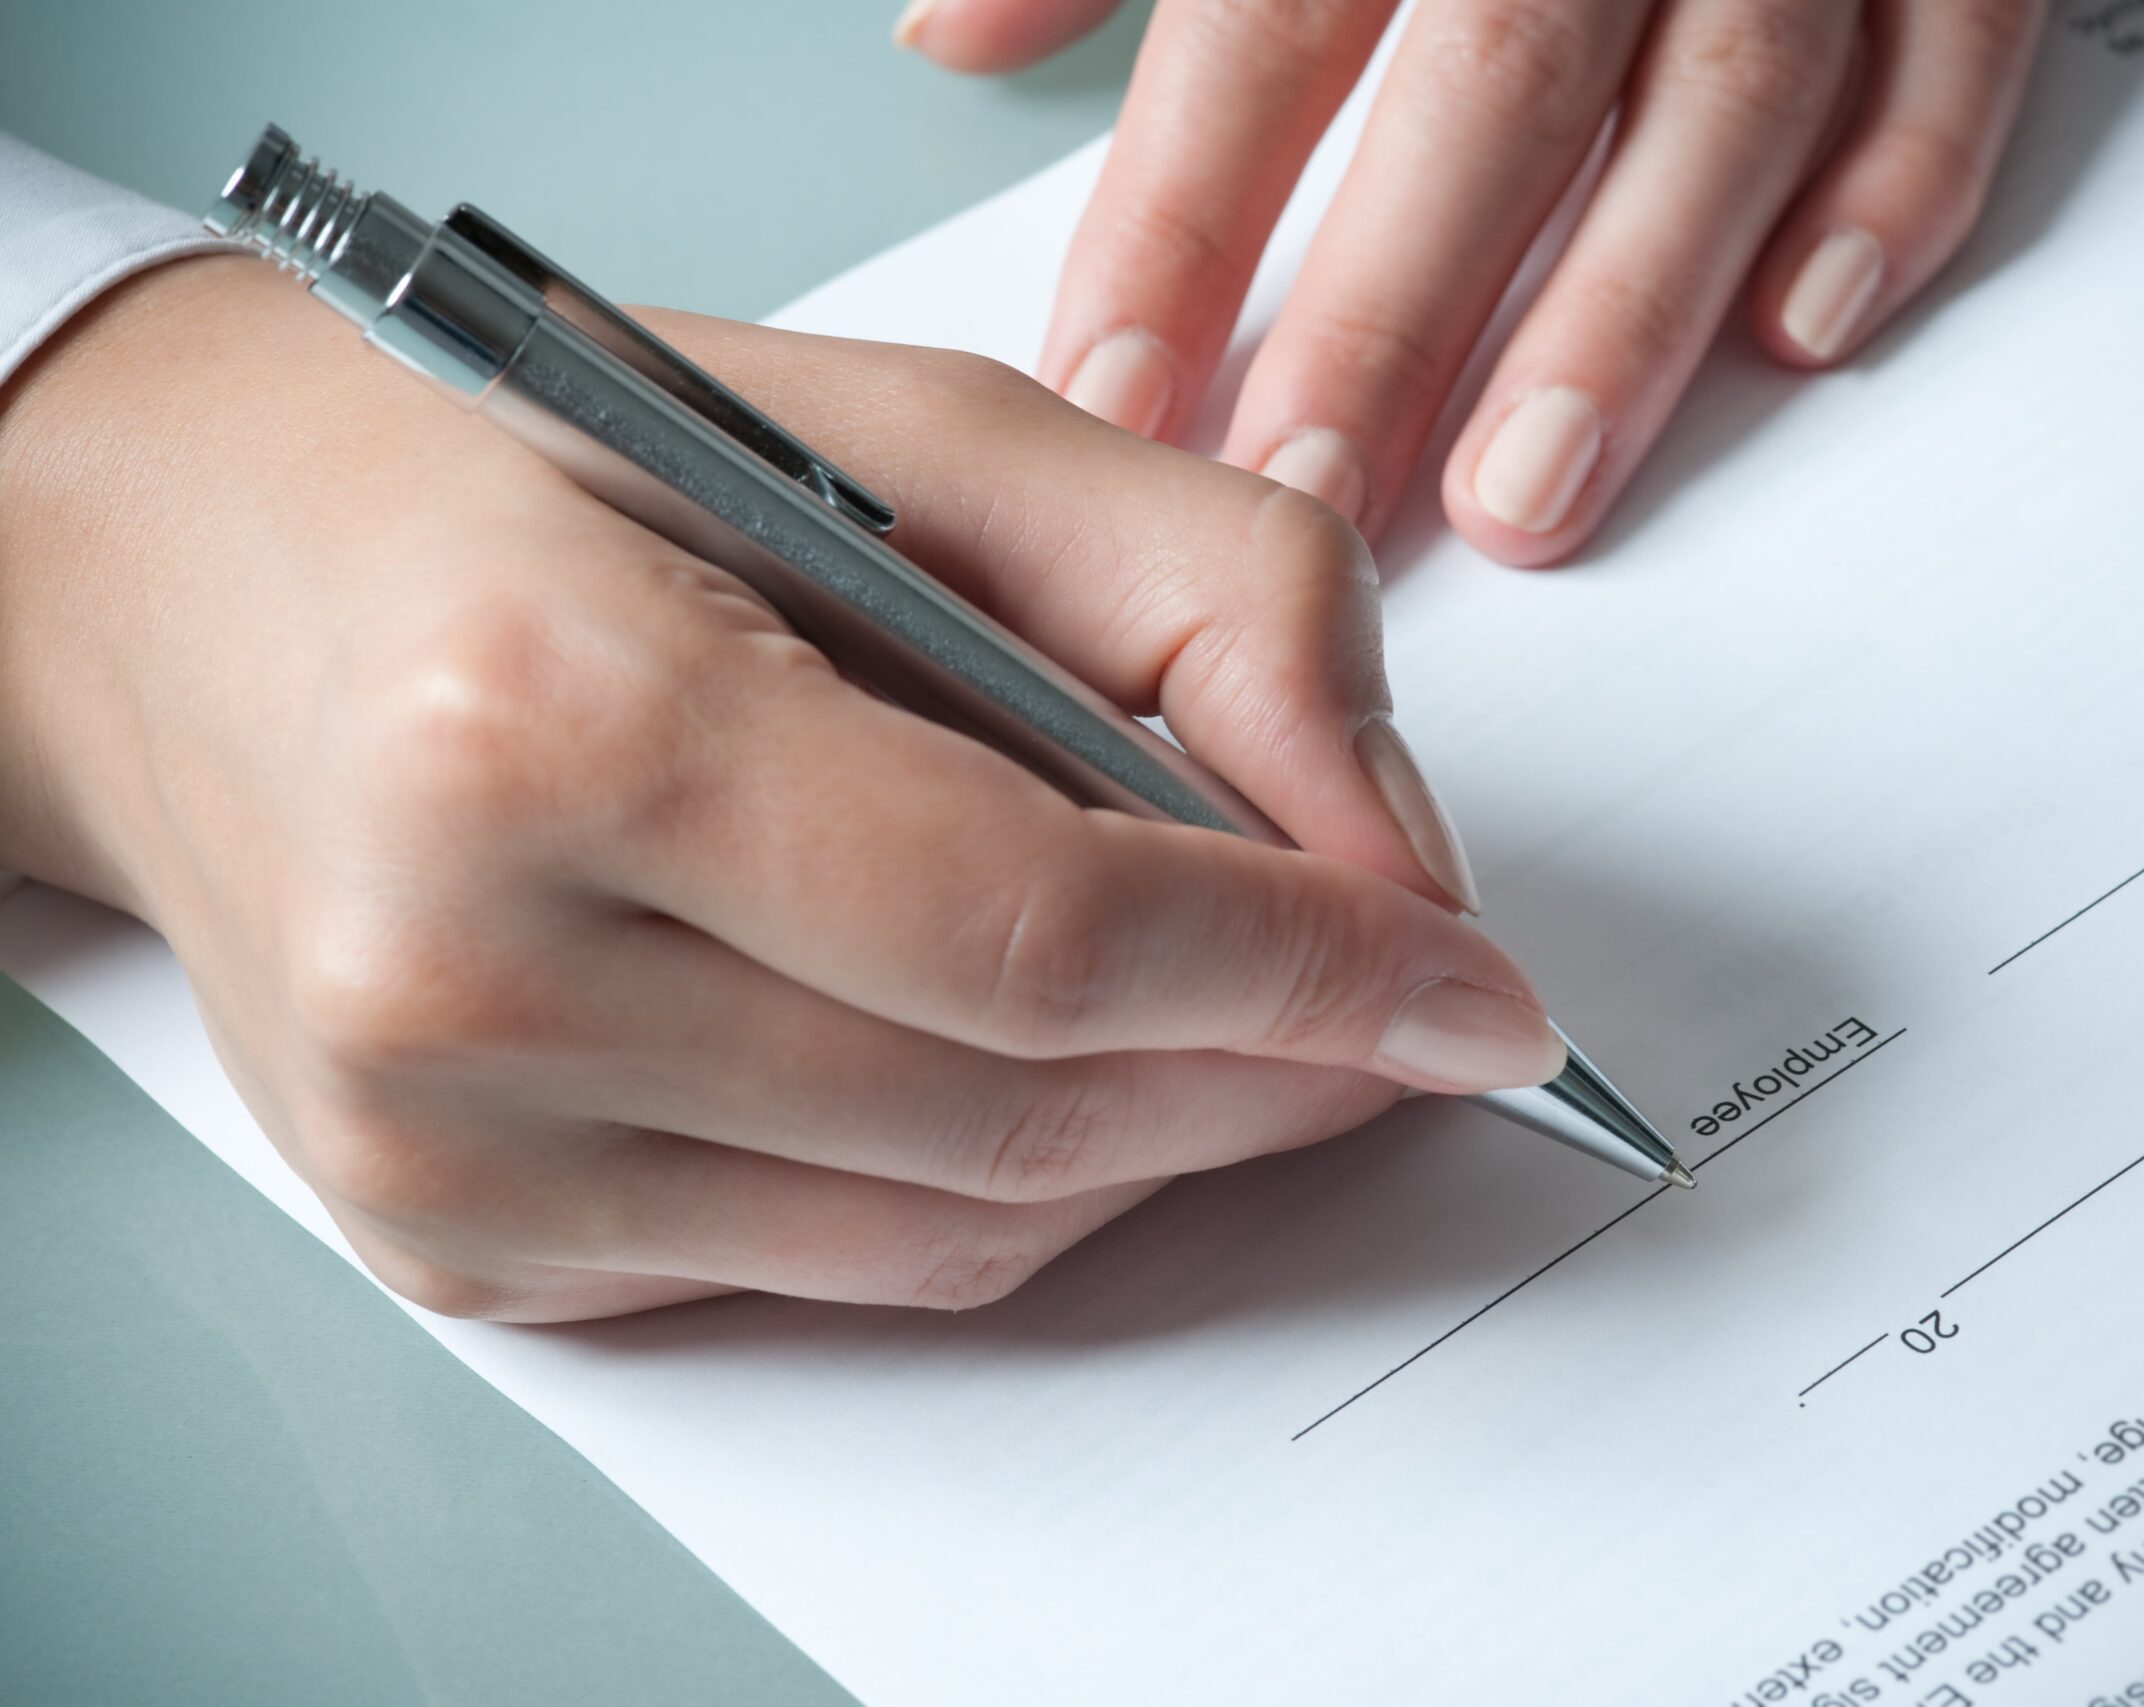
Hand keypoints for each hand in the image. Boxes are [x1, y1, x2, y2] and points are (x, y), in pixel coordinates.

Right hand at [0, 256, 1561, 1319]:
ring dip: (1157, 1142)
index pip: (1038, 933)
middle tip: (1407, 1010)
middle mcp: (462, 971)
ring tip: (1240, 1020)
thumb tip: (1391, 858)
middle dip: (1274, 1076)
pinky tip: (1035, 1066)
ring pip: (954, 1240)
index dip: (1306, 978)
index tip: (1477, 997)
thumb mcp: (918, 432)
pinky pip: (844, 1276)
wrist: (202, 581)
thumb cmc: (551, 473)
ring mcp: (447, 1153)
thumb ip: (1212, 600)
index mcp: (556, 715)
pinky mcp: (465, 1249)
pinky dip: (1000, 1189)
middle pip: (1017, 1121)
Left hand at [899, 0, 2041, 563]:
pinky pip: (1956, 39)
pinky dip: (1900, 183)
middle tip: (1306, 497)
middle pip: (1490, 77)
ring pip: (1727, 89)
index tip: (1116, 390)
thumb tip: (951, 32)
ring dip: (1628, 307)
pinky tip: (1807, 330)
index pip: (1265, 13)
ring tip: (1526, 498)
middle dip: (1396, 311)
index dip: (1184, 216)